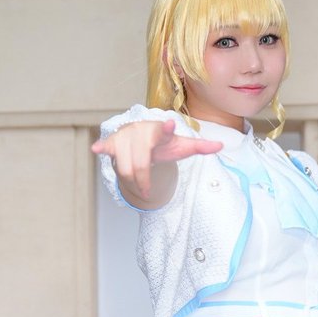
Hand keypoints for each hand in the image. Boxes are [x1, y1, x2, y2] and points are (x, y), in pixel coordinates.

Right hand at [91, 119, 222, 200]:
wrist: (142, 135)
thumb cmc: (164, 143)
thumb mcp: (181, 146)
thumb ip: (199, 147)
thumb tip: (220, 146)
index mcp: (160, 131)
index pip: (164, 132)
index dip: (166, 130)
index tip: (170, 124)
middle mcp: (141, 131)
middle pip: (141, 164)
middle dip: (143, 181)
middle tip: (147, 191)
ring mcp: (126, 135)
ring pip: (126, 167)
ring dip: (132, 180)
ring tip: (136, 179)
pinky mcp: (112, 141)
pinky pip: (107, 147)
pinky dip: (102, 148)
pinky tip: (97, 149)